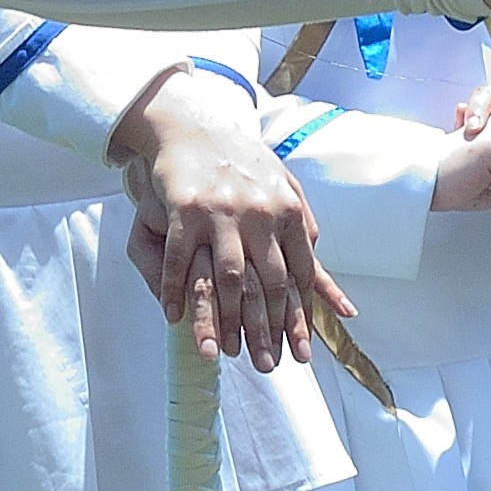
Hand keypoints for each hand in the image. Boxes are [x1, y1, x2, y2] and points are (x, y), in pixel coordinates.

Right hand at [109, 69, 344, 365]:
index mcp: (286, 211)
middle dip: (268, 330)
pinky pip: (179, 259)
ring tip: (219, 355)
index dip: (300, 316)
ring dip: (223, 321)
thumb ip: (300, 221)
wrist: (195, 124)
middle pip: (268, 284)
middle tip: (267, 366)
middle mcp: (258, 214)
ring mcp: (221, 212)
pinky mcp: (184, 208)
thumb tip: (317, 254)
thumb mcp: (282, 184)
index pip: (298, 274)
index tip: (301, 349)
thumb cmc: (241, 160)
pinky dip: (174, 291)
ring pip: (227, 278)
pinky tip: (172, 317)